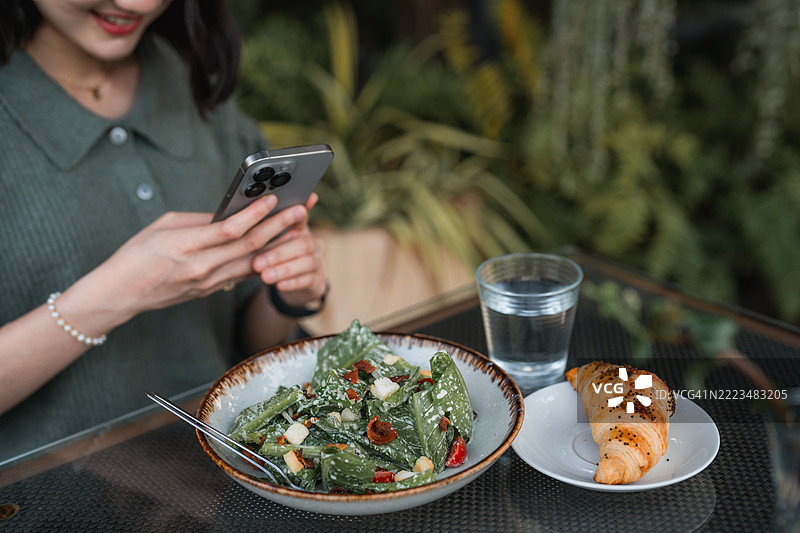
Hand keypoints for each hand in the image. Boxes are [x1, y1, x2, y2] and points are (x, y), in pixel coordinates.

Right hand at [86, 194, 309, 323]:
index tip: (274, 199)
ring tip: (299, 229)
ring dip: (279, 246)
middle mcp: (201, 267)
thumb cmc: (136, 254)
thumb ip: (198, 221)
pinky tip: (278, 248)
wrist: (120, 295)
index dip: (255, 214)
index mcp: (185, 246)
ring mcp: (208, 282)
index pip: (229, 230)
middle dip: (279, 227)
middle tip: (301, 211)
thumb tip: (230, 214)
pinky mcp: (210, 291)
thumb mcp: (163, 226)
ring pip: (253, 263)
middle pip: (250, 246)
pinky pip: (242, 274)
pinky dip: (263, 260)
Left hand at [251, 193, 326, 309]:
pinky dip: (292, 282)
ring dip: (283, 269)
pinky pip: (308, 280)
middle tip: (256, 262)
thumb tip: (233, 223)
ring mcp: (318, 261)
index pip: (300, 217)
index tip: (296, 209)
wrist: (293, 283)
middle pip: (302, 243)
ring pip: (306, 262)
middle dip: (277, 253)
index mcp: (299, 228)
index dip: (298, 213)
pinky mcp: (318, 280)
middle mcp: (312, 242)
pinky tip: (279, 285)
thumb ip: (258, 231)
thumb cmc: (276, 258)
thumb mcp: (268, 243)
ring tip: (265, 275)